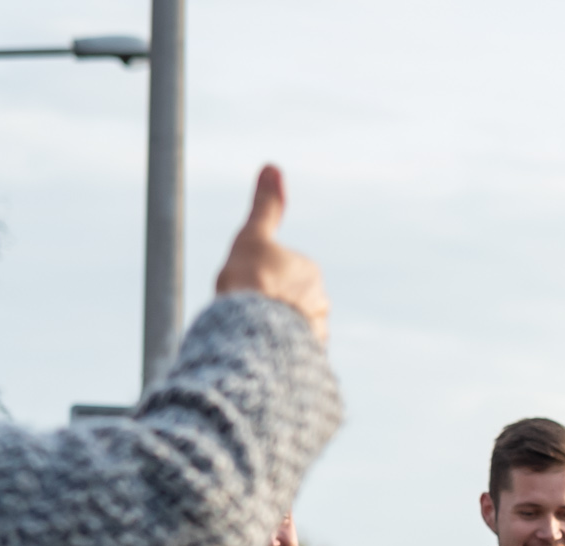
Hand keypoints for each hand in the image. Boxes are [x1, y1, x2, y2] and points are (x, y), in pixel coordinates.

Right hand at [212, 166, 328, 344]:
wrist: (255, 332)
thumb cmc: (252, 281)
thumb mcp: (253, 236)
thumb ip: (266, 206)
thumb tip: (273, 166)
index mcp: (310, 273)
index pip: (277, 273)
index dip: (254, 278)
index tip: (243, 286)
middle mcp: (321, 302)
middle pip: (283, 301)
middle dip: (264, 306)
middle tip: (244, 310)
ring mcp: (316, 332)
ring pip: (287, 327)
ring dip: (270, 331)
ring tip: (251, 332)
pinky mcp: (309, 359)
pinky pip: (289, 353)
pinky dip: (276, 353)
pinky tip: (262, 352)